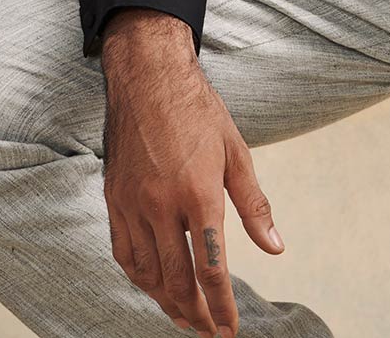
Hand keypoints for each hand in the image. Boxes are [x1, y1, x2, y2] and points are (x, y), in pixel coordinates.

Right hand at [100, 16, 283, 337]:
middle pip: (176, 280)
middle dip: (195, 314)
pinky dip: (140, 277)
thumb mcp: (236, 152)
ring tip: (186, 316)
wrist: (148, 77)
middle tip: (210, 332)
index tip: (229, 331)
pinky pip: (124, 253)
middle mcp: (161, 205)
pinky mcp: (114, 199)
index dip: (221, 306)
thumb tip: (275, 247)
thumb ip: (254, 205)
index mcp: (198, 193)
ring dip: (167, 301)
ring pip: (147, 273)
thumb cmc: (199, 110)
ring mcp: (133, 204)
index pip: (210, 268)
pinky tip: (154, 285)